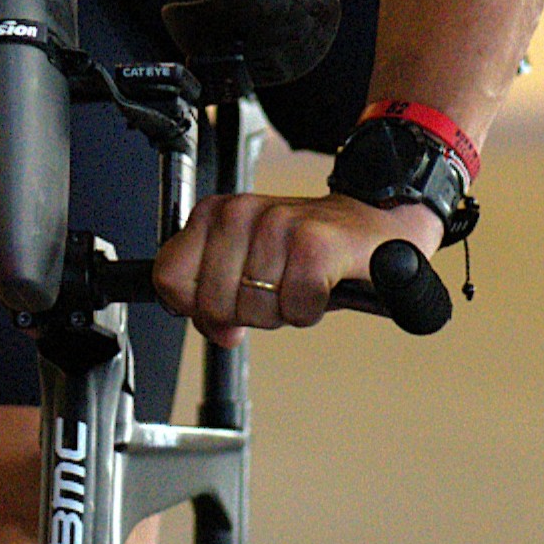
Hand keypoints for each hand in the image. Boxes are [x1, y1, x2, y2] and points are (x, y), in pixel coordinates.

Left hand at [153, 189, 438, 347]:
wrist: (373, 227)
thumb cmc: (309, 251)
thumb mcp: (247, 269)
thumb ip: (212, 299)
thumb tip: (217, 330)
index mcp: (214, 215)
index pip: (170, 278)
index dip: (197, 307)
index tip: (227, 303)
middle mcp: (240, 213)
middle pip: (212, 304)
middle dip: (246, 315)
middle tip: (276, 291)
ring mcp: (277, 225)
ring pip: (254, 310)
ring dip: (283, 312)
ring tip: (301, 284)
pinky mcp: (314, 244)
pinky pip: (295, 307)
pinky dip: (311, 309)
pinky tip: (323, 286)